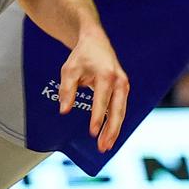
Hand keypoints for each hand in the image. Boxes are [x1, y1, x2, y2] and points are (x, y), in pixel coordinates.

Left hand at [58, 26, 129, 152]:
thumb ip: (67, 90)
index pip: (102, 100)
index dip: (97, 117)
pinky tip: (110, 136)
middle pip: (117, 110)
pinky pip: (121, 109)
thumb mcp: (69, 70)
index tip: (92, 132)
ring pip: (121, 112)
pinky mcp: (123, 90)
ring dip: (115, 130)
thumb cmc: (82, 56)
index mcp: (106, 75)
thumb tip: (64, 110)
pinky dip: (116, 123)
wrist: (96, 42)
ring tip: (105, 146)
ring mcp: (123, 86)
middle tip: (102, 146)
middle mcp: (119, 81)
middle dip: (111, 130)